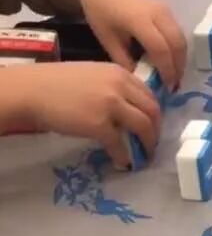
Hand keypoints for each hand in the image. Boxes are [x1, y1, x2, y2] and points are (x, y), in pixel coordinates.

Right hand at [3, 63, 159, 167]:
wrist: (31, 92)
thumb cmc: (56, 84)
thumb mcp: (93, 76)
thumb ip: (114, 88)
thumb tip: (129, 110)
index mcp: (119, 72)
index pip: (149, 93)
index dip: (154, 112)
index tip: (153, 124)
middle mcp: (120, 86)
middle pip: (152, 110)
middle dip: (156, 129)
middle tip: (152, 142)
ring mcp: (111, 105)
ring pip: (143, 126)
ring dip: (147, 143)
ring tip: (145, 154)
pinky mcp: (100, 125)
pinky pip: (121, 144)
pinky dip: (125, 156)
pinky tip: (123, 162)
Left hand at [74, 0, 185, 90]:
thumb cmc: (101, 13)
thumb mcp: (107, 40)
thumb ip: (125, 61)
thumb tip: (141, 81)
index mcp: (139, 20)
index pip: (160, 49)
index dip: (166, 70)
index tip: (167, 87)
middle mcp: (157, 13)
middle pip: (177, 45)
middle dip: (178, 67)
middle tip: (174, 85)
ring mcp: (165, 10)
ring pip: (182, 39)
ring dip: (181, 59)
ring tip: (175, 75)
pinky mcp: (168, 10)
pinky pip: (179, 33)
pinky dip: (178, 49)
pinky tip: (172, 60)